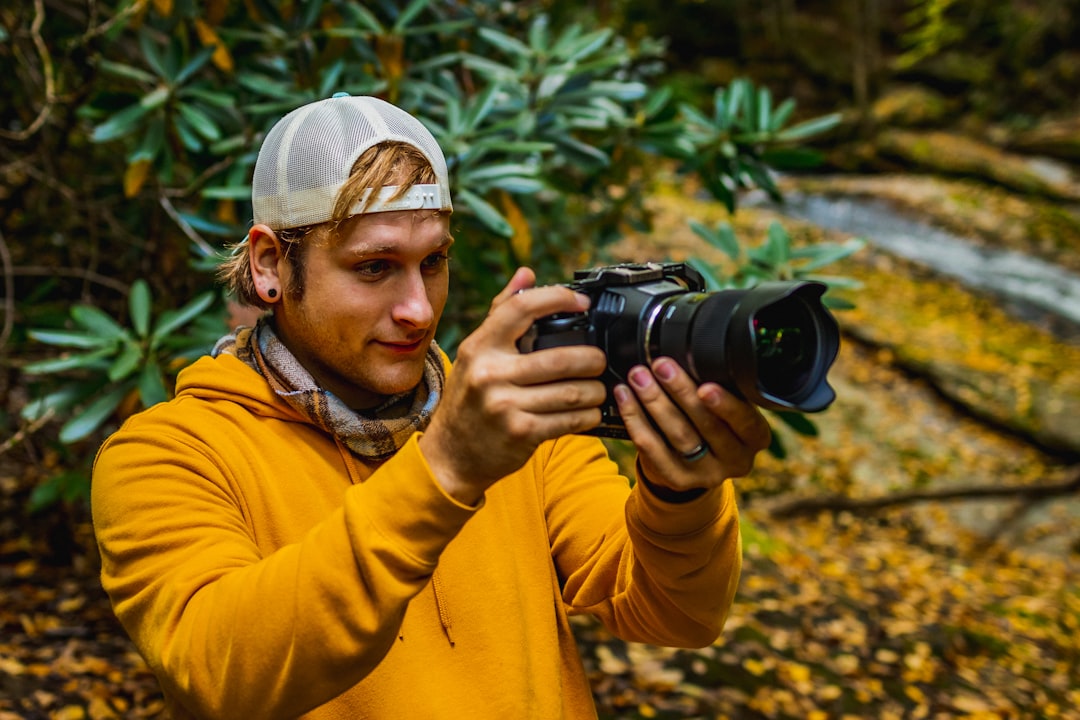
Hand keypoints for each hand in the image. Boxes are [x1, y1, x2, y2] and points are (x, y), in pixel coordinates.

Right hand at [419, 268, 606, 504]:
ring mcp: (504, 405)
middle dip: (592, 359)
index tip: (582, 303)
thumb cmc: (469, 399)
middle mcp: (490, 373)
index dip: (558, 298)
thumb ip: (502, 312)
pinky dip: (588, 416)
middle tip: (599, 360)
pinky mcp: (520, 433)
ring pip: (572, 392)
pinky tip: (590, 412)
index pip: (522, 307)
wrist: (451, 455)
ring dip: (595, 391)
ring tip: (599, 388)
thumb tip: (527, 273)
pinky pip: (570, 420)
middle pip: (561, 357)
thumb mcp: (476, 354)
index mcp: (480, 346)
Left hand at [613, 357, 771, 492]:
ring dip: (655, 402)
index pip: (744, 421)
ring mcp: (706, 474)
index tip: (705, 386)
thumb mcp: (726, 407)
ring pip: (678, 436)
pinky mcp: (678, 480)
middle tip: (661, 366)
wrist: (696, 464)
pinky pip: (652, 449)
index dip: (725, 405)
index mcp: (755, 437)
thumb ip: (717, 389)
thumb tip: (690, 353)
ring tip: (638, 377)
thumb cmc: (713, 421)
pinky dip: (636, 419)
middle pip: (706, 425)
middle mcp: (736, 460)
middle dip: (681, 392)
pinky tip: (625, 397)